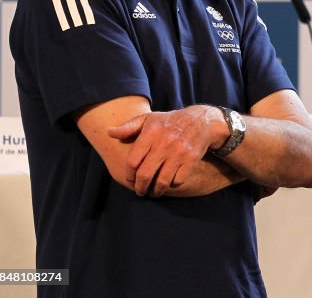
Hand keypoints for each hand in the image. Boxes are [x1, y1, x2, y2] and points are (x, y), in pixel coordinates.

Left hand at [108, 105, 227, 197]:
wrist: (201, 121)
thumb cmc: (169, 122)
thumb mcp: (149, 119)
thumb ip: (129, 127)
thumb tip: (109, 133)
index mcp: (151, 133)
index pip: (132, 162)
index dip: (129, 174)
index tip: (130, 178)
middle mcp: (164, 143)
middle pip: (145, 174)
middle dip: (140, 187)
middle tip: (140, 191)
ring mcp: (179, 152)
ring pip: (162, 181)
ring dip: (156, 191)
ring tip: (153, 192)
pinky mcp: (191, 159)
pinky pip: (178, 180)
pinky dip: (172, 185)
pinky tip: (169, 183)